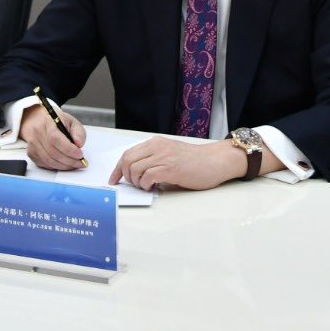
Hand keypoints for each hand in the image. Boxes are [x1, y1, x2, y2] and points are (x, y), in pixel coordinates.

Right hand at [19, 103, 85, 169]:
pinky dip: (57, 166)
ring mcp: (33, 144)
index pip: (55, 138)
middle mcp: (37, 132)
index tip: (80, 154)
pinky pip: (45, 164)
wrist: (38, 122)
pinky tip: (65, 164)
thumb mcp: (71, 122)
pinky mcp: (31, 153)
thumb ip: (78, 132)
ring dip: (64, 165)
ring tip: (75, 164)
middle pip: (53, 152)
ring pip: (49, 161)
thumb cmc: (57, 122)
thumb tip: (79, 144)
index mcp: (48, 122)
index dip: (68, 149)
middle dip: (69, 160)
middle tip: (81, 162)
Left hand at [111, 137, 247, 190]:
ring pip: (135, 169)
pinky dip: (146, 185)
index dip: (117, 168)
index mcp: (156, 143)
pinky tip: (154, 187)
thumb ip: (154, 160)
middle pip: (127, 160)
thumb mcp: (170, 154)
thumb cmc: (196, 161)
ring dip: (137, 182)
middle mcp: (157, 147)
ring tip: (147, 186)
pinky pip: (147, 177)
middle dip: (126, 176)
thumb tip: (136, 174)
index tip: (114, 179)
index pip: (128, 153)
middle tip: (134, 185)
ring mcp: (163, 157)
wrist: (215, 161)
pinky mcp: (170, 169)